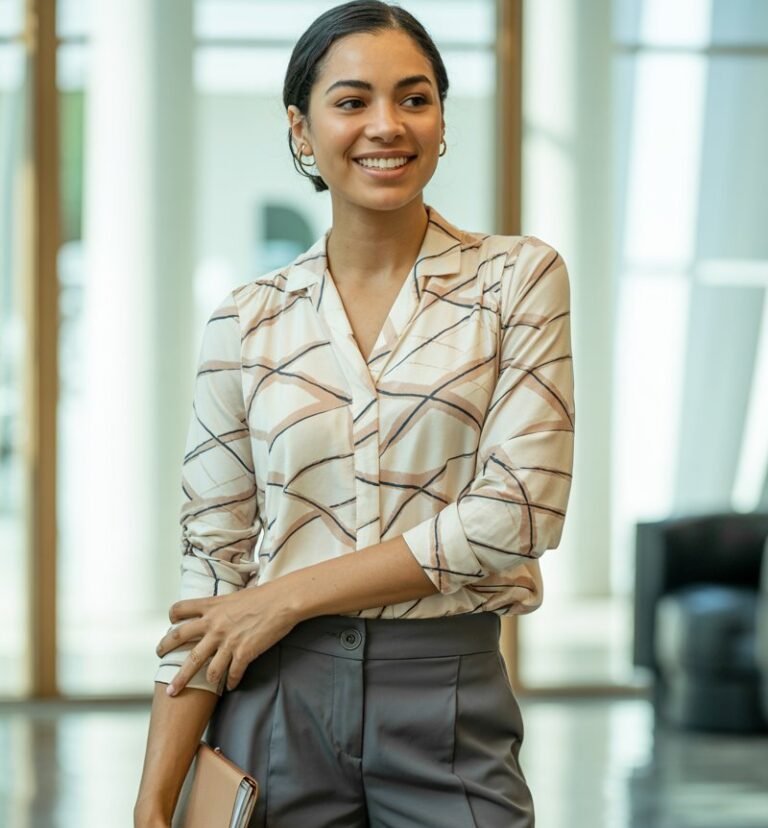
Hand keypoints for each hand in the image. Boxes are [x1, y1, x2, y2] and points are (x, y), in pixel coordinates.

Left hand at [155, 581, 297, 695]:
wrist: (283, 601)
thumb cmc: (265, 595)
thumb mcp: (237, 596)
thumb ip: (223, 606)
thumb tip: (221, 611)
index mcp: (212, 606)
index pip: (181, 609)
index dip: (173, 618)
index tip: (171, 625)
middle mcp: (214, 624)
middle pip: (179, 638)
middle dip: (165, 650)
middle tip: (159, 659)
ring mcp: (227, 640)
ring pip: (201, 666)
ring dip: (187, 680)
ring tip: (180, 690)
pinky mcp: (242, 653)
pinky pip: (230, 674)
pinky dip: (229, 682)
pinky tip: (229, 686)